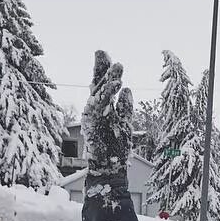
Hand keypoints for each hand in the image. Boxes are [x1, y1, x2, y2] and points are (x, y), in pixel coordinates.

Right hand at [81, 50, 132, 175]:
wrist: (108, 168)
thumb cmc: (114, 149)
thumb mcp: (124, 123)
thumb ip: (125, 107)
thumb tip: (127, 89)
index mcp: (102, 109)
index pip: (103, 86)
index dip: (103, 71)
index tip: (104, 54)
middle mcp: (95, 111)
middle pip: (97, 85)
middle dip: (100, 69)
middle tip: (101, 52)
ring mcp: (93, 118)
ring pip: (99, 94)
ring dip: (108, 79)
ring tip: (118, 66)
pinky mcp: (92, 125)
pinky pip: (100, 107)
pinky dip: (108, 95)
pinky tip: (118, 85)